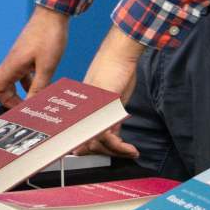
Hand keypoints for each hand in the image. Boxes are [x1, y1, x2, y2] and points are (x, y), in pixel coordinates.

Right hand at [0, 7, 68, 107]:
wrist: (53, 13)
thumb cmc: (48, 36)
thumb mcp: (47, 66)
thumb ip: (39, 87)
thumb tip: (32, 106)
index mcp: (12, 65)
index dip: (5, 101)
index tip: (21, 109)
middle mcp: (12, 62)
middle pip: (1, 85)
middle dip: (11, 99)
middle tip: (26, 107)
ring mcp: (20, 57)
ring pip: (14, 79)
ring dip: (23, 91)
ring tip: (37, 99)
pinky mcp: (28, 54)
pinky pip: (24, 73)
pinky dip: (31, 82)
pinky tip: (45, 84)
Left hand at [70, 25, 144, 158]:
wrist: (118, 54)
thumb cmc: (116, 72)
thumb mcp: (113, 101)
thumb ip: (110, 120)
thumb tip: (113, 137)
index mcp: (81, 110)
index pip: (79, 137)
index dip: (89, 150)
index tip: (104, 155)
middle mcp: (81, 112)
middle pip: (86, 143)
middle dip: (107, 153)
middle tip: (124, 154)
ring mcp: (89, 110)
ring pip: (96, 142)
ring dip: (115, 152)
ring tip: (130, 152)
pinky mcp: (99, 108)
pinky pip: (104, 135)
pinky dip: (118, 146)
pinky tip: (129, 148)